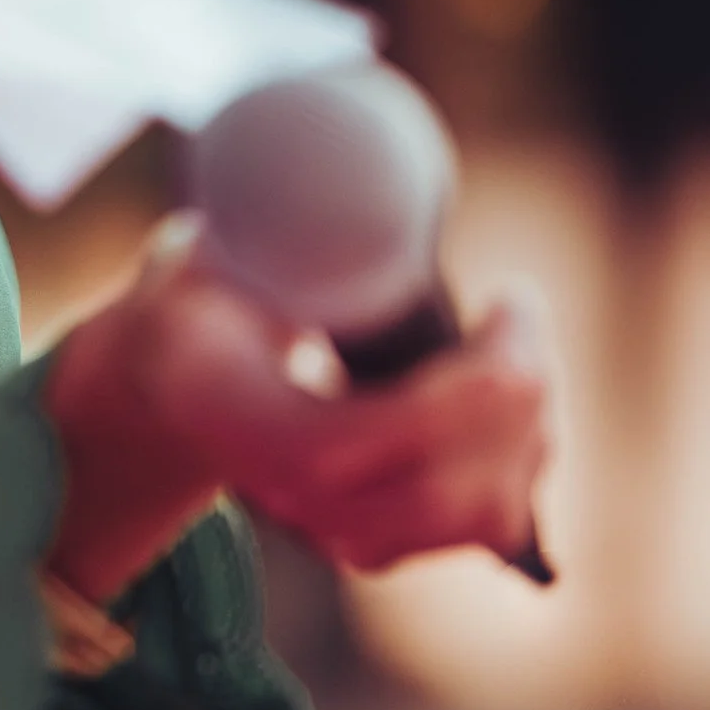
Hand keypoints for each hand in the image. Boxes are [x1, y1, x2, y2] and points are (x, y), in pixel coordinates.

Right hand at [44, 219, 553, 603]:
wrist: (182, 375)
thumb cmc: (208, 291)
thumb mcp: (212, 242)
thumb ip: (256, 217)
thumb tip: (333, 171)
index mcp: (224, 413)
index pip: (337, 446)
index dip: (448, 398)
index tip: (507, 305)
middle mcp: (280, 494)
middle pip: (434, 489)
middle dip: (512, 392)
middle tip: (516, 305)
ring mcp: (334, 530)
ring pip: (479, 510)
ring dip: (527, 418)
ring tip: (511, 339)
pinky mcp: (384, 538)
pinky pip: (492, 520)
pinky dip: (525, 451)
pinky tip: (505, 389)